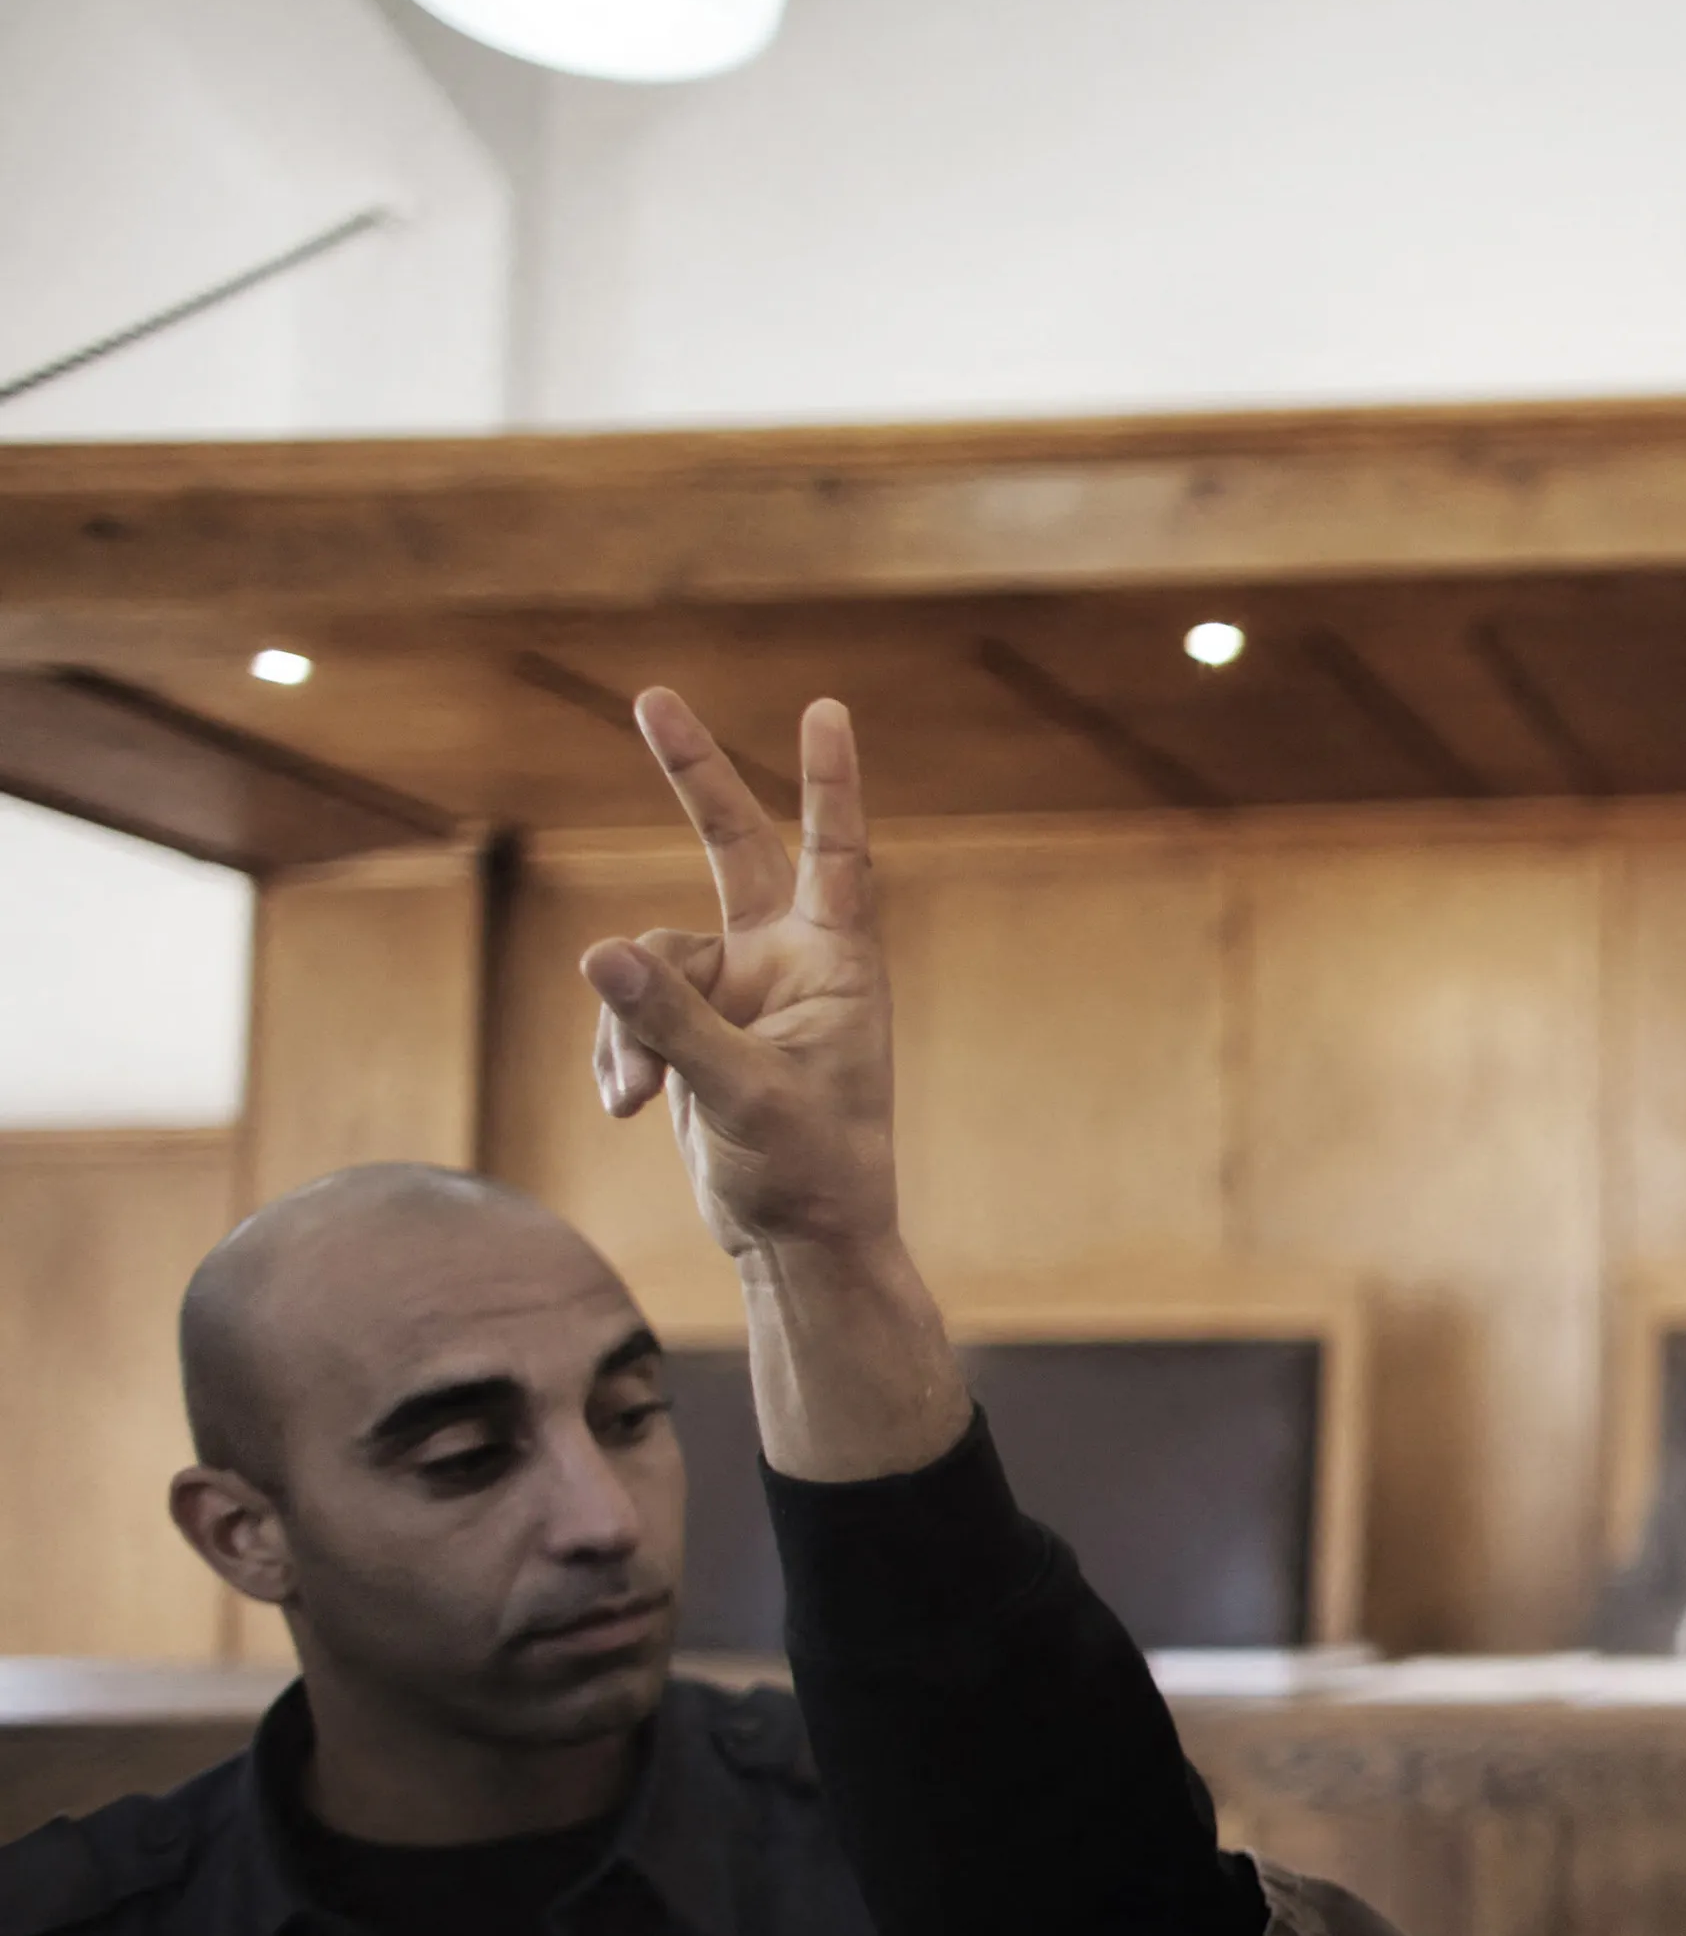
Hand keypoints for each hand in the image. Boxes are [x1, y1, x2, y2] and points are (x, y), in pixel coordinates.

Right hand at [583, 691, 963, 1481]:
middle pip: (733, 846)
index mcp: (837, 964)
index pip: (837, 854)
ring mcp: (736, 991)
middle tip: (652, 696)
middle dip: (692, 776)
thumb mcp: (744, 1096)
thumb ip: (675, 1024)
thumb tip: (598, 952)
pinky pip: (627, 1011)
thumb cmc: (810, 1170)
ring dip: (627, 1026)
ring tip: (638, 1099)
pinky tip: (625, 1109)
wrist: (796, 1239)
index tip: (827, 707)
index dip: (829, 781)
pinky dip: (618, 1054)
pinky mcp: (692, 1028)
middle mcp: (788, 961)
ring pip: (648, 962)